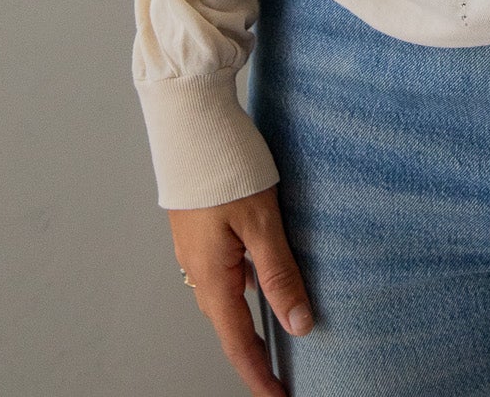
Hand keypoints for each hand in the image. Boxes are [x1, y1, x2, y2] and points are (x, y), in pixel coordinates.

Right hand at [169, 184, 312, 394]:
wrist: (190, 118)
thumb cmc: (225, 165)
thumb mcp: (262, 221)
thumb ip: (279, 273)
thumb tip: (298, 324)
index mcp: (211, 274)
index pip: (238, 340)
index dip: (258, 374)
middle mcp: (197, 267)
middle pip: (228, 323)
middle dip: (253, 352)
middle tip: (279, 374)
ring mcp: (194, 247)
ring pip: (224, 296)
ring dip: (246, 319)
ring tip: (275, 330)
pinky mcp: (199, 227)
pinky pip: (222, 269)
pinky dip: (242, 285)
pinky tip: (260, 273)